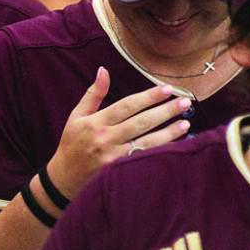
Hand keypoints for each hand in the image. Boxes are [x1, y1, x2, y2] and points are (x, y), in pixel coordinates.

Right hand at [45, 67, 191, 196]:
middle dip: (165, 111)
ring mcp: (113, 157)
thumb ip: (93, 94)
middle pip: (141, 122)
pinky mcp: (119, 172)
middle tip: (185, 101)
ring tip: (185, 122)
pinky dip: (161, 151)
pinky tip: (176, 145)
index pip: (127, 105)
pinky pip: (145, 159)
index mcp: (95, 122)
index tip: (167, 89)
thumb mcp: (76, 116)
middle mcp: (105, 138)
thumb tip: (103, 70)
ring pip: (147, 142)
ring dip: (169, 132)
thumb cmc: (71, 144)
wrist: (63, 179)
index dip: (148, 97)